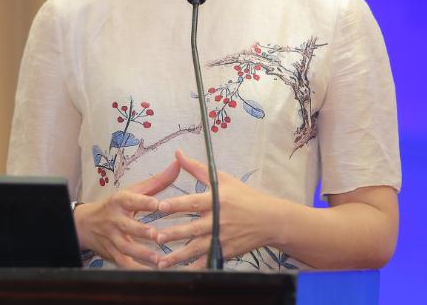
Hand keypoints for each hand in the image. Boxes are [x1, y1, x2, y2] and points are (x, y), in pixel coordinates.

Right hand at [75, 159, 179, 268]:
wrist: (85, 224)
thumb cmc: (116, 204)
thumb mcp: (133, 190)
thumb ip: (157, 180)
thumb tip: (178, 164)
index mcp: (120, 201)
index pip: (132, 200)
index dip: (144, 202)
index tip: (158, 204)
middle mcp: (115, 220)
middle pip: (127, 226)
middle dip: (141, 231)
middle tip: (157, 235)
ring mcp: (113, 239)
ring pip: (126, 248)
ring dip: (141, 255)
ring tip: (158, 260)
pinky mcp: (112, 254)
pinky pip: (124, 264)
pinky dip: (136, 270)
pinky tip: (152, 274)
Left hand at [154, 149, 277, 268]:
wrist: (270, 220)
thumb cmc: (244, 197)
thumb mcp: (223, 179)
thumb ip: (197, 168)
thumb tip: (177, 153)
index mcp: (217, 200)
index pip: (193, 203)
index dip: (177, 204)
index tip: (159, 206)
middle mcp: (219, 220)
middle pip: (193, 228)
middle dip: (174, 234)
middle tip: (156, 237)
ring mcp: (223, 238)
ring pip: (197, 248)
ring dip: (178, 255)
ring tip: (161, 261)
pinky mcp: (227, 252)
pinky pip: (208, 261)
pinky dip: (194, 268)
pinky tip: (180, 272)